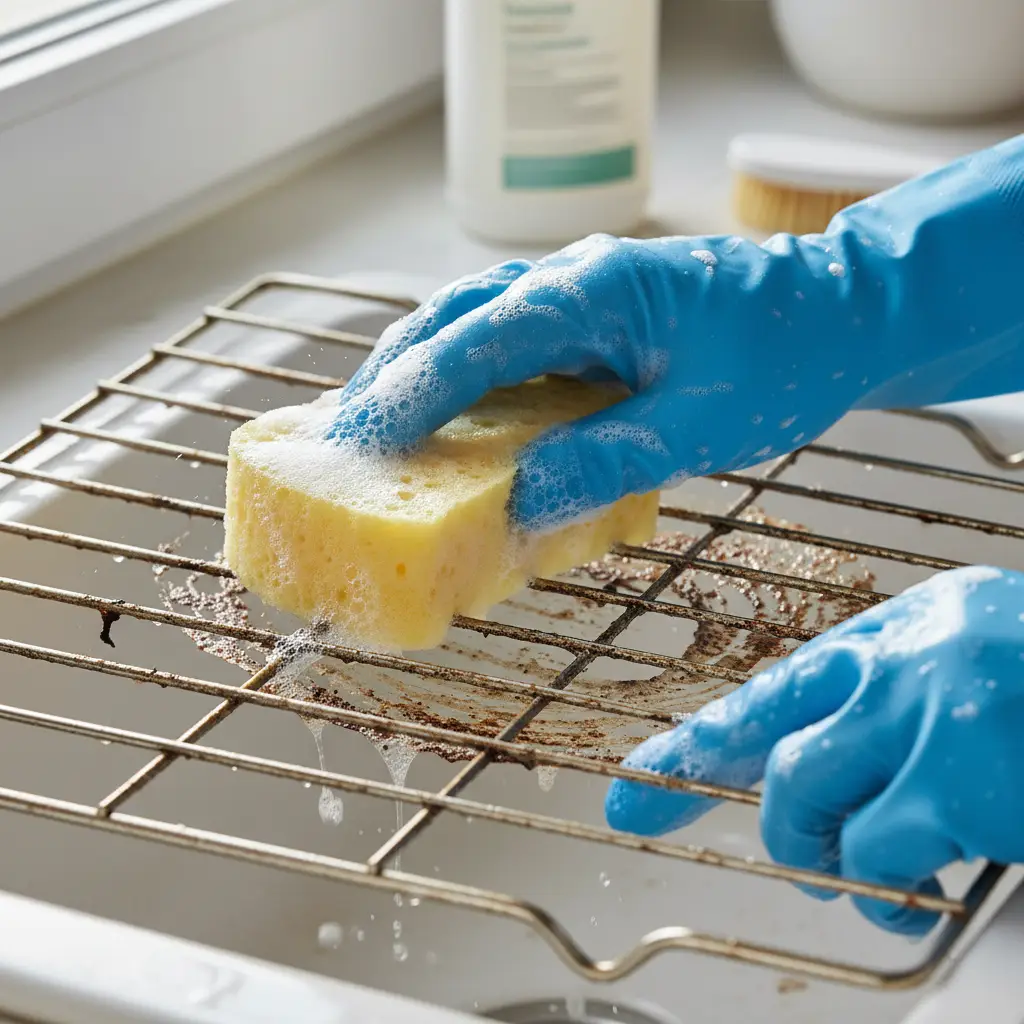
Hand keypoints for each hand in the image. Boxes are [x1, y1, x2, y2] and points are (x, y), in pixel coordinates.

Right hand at [326, 135, 1023, 532]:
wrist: (842, 313)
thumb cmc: (785, 358)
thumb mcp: (700, 424)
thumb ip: (606, 461)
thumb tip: (520, 503)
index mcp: (596, 291)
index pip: (479, 338)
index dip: (415, 389)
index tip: (363, 436)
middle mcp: (573, 279)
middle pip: (454, 317)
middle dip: (394, 374)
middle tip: (346, 437)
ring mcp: (578, 294)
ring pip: (472, 325)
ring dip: (422, 374)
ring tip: (378, 431)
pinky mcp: (588, 319)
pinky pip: (507, 345)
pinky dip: (466, 380)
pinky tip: (451, 423)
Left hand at [605, 565, 1023, 935]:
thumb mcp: (982, 667)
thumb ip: (904, 705)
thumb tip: (835, 780)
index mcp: (908, 630)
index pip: (776, 686)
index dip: (703, 741)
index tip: (640, 786)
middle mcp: (906, 655)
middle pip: (775, 748)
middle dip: (777, 825)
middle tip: (810, 860)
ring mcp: (930, 711)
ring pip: (809, 801)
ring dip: (833, 860)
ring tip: (880, 878)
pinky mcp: (963, 775)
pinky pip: (885, 854)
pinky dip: (900, 889)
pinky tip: (940, 889)